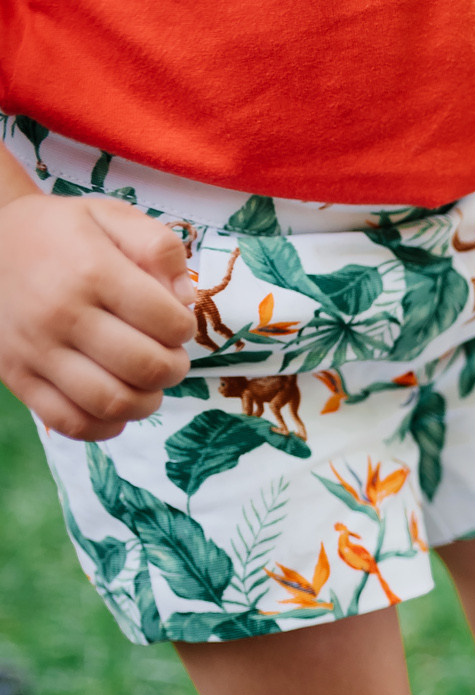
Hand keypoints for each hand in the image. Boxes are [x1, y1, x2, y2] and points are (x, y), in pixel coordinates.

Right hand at [0, 191, 192, 439]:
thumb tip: (185, 299)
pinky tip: (115, 405)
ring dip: (146, 402)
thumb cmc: (59, 233)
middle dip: (173, 367)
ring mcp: (35, 350)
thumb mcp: (110, 216)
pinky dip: (105, 426)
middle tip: (167, 356)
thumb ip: (159, 246)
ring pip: (114, 403)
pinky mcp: (16, 376)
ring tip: (144, 382)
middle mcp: (61, 314)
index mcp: (91, 271)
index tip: (173, 322)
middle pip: (147, 368)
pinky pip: (71, 423)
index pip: (168, 323)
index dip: (184, 328)